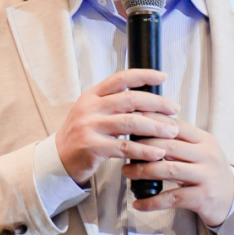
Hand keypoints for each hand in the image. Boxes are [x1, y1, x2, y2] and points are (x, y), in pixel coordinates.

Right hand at [55, 69, 179, 184]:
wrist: (58, 159)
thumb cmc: (83, 134)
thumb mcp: (92, 112)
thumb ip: (114, 104)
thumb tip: (149, 98)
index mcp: (92, 95)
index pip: (121, 78)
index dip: (144, 75)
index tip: (163, 76)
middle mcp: (90, 107)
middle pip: (130, 99)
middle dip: (157, 103)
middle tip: (175, 109)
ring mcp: (90, 127)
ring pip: (130, 122)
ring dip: (155, 127)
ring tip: (172, 131)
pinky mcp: (92, 147)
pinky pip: (125, 147)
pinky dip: (145, 150)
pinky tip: (158, 153)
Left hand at [121, 121, 233, 227]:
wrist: (232, 199)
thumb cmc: (208, 171)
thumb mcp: (200, 151)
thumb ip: (179, 141)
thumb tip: (146, 128)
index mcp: (205, 140)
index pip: (176, 126)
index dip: (153, 122)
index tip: (132, 119)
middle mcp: (207, 155)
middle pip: (169, 146)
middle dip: (143, 147)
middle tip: (124, 149)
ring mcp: (206, 176)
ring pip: (168, 170)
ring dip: (142, 171)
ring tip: (126, 172)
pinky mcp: (202, 197)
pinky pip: (171, 198)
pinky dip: (152, 201)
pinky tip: (137, 203)